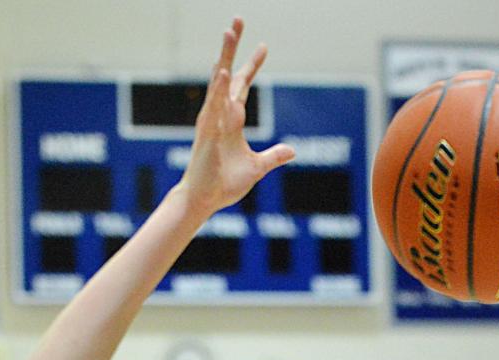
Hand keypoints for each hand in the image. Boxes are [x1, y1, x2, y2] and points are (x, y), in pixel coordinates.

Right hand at [179, 18, 294, 215]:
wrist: (206, 199)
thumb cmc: (225, 183)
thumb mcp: (257, 167)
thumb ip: (274, 157)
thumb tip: (292, 150)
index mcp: (232, 119)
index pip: (242, 85)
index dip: (252, 66)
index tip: (263, 46)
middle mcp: (220, 114)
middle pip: (228, 73)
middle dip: (233, 48)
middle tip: (238, 20)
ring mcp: (212, 120)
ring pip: (219, 82)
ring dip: (224, 56)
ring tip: (229, 32)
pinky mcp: (207, 132)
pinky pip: (214, 106)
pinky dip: (219, 88)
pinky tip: (223, 70)